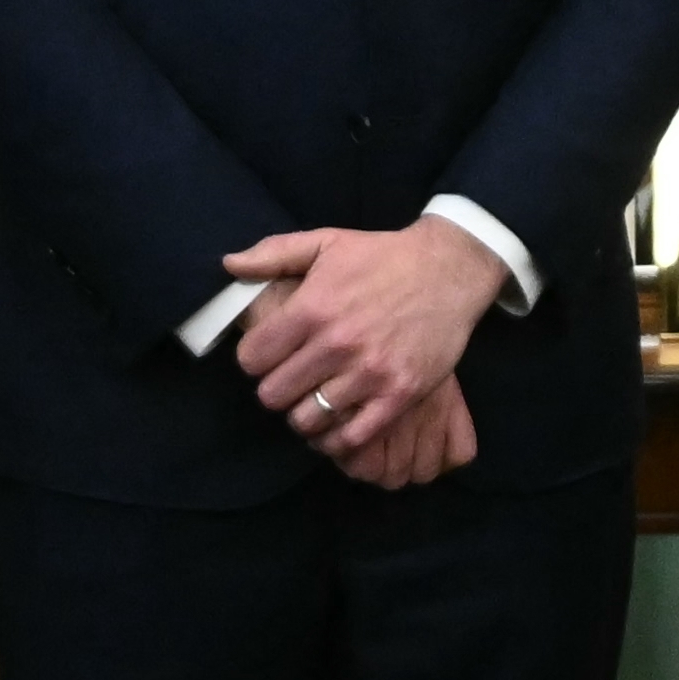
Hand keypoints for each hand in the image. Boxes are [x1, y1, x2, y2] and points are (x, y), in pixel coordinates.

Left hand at [227, 217, 507, 486]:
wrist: (449, 269)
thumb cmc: (382, 256)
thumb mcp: (326, 241)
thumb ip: (274, 253)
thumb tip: (229, 264)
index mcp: (313, 307)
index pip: (252, 359)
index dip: (254, 360)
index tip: (268, 357)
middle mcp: (337, 343)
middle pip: (274, 395)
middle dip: (276, 389)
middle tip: (291, 380)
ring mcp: (369, 373)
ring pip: (307, 420)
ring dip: (304, 414)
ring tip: (313, 400)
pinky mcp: (399, 395)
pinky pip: (351, 437)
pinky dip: (336, 438)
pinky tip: (337, 421)